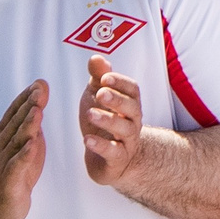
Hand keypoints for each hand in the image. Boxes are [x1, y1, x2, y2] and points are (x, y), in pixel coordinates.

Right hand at [0, 83, 47, 218]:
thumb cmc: (15, 172)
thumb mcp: (24, 145)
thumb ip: (30, 126)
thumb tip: (38, 103)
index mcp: (5, 136)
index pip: (16, 114)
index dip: (26, 98)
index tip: (40, 83)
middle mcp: (2, 146)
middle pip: (16, 123)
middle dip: (28, 104)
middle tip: (40, 88)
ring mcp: (4, 163)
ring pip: (16, 141)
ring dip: (26, 125)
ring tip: (37, 109)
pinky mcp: (9, 181)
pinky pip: (16, 166)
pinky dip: (24, 154)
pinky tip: (33, 144)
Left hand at [78, 56, 145, 187]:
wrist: (115, 161)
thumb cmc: (107, 123)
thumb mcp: (99, 98)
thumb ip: (98, 78)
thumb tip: (95, 57)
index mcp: (130, 105)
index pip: (133, 90)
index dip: (120, 82)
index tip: (104, 77)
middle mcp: (133, 122)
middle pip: (132, 108)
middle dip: (117, 99)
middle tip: (100, 93)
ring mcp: (127, 141)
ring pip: (124, 129)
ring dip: (108, 120)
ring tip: (90, 114)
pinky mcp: (118, 160)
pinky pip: (113, 152)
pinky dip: (101, 145)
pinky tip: (87, 139)